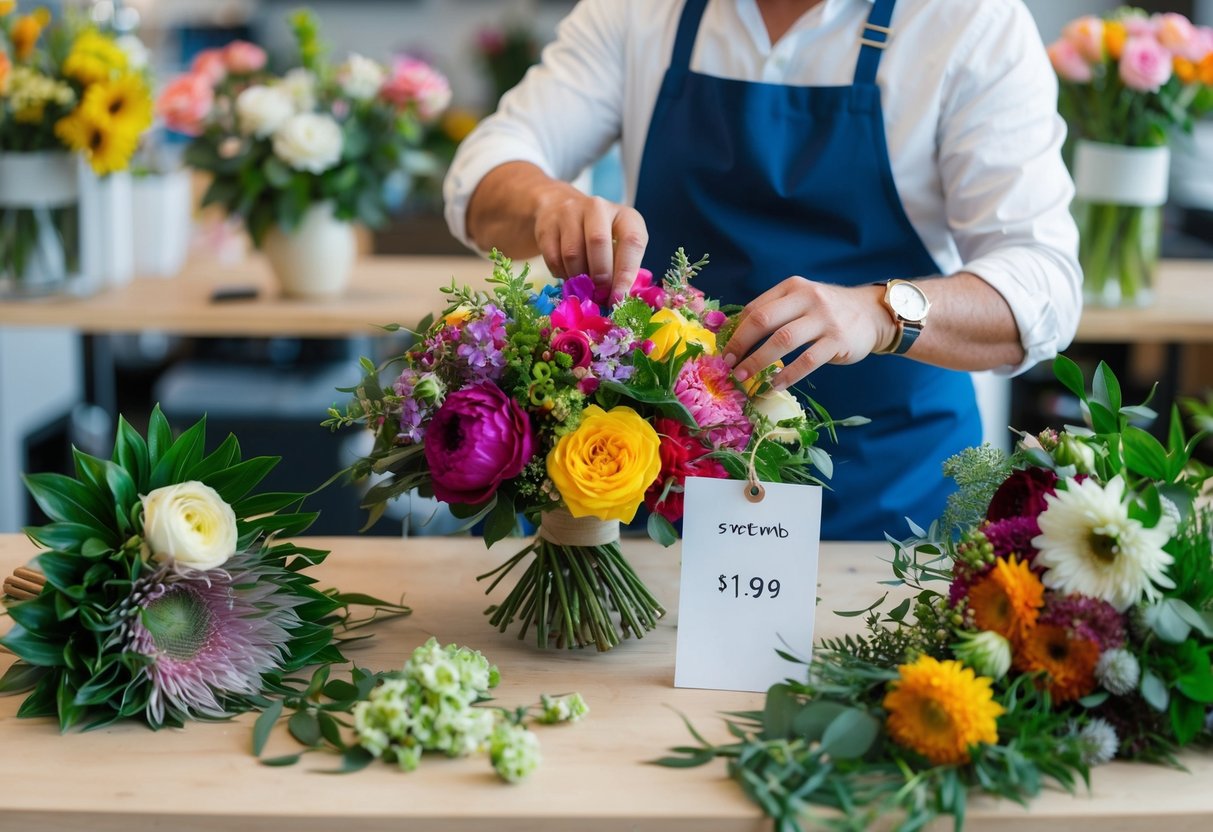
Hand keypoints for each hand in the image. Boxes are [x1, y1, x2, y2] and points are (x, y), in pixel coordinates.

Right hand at [532, 182, 647, 299]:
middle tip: (599, 295)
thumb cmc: (600, 236)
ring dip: (578, 279)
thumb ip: (620, 268)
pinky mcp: (547, 225)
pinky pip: (554, 259)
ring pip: (572, 254)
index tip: (619, 297)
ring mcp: (570, 213)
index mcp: (624, 215)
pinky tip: (568, 275)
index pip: (631, 241)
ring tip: (583, 287)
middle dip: (600, 275)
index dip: (626, 273)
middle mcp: (598, 208)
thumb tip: (617, 299)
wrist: (560, 208)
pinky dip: (561, 274)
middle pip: (598, 242)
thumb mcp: (618, 245)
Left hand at [723, 278, 897, 388]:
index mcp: (792, 287)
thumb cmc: (827, 311)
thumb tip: (735, 334)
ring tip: (745, 379)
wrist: (872, 313)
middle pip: (764, 321)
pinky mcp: (838, 340)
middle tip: (728, 366)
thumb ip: (774, 311)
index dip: (736, 331)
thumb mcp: (802, 300)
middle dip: (741, 345)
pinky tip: (774, 386)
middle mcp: (807, 298)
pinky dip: (787, 375)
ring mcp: (824, 319)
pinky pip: (807, 361)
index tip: (724, 351)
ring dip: (759, 362)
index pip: (756, 308)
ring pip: (783, 341)